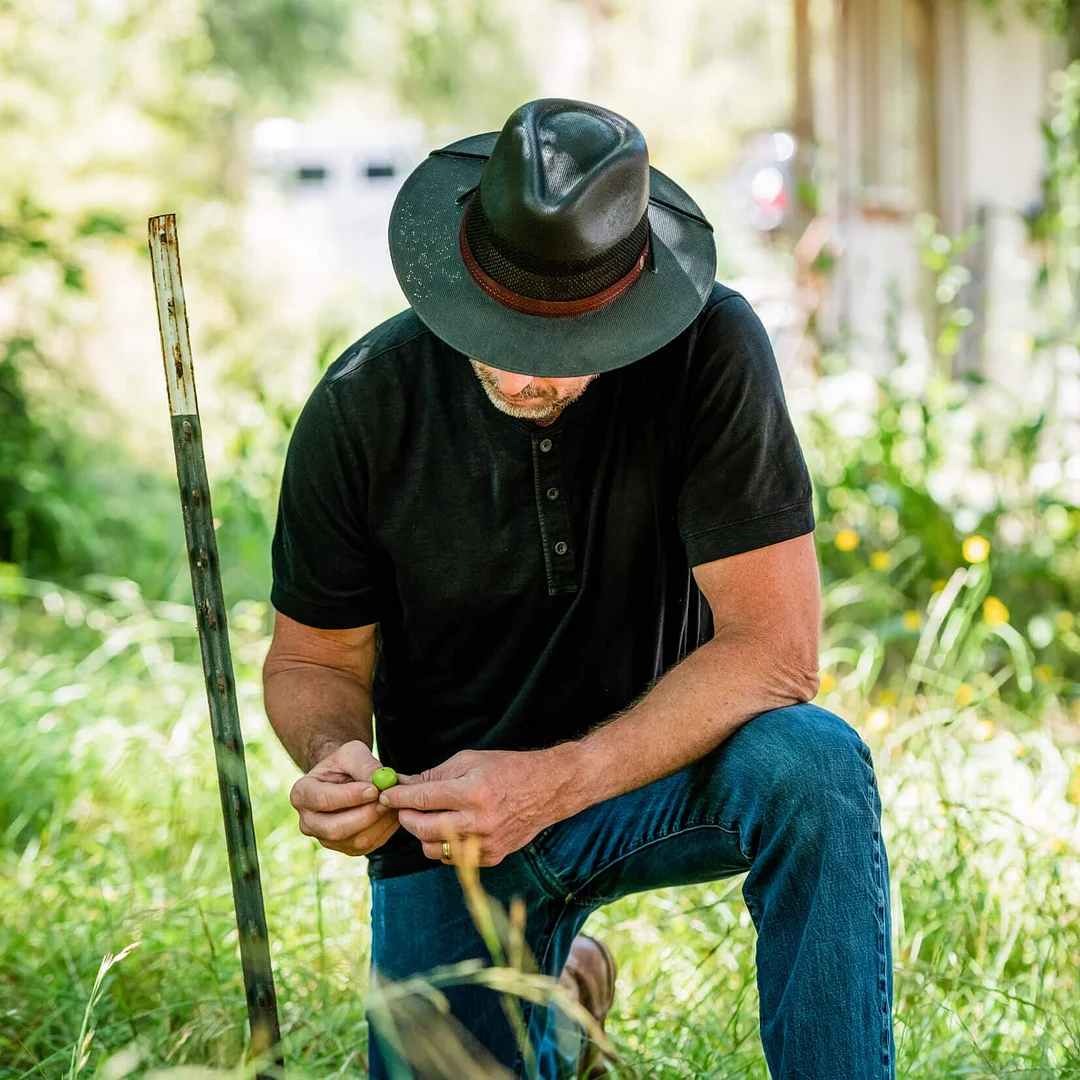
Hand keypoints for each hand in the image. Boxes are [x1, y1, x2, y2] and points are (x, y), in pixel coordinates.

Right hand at [290, 740, 404, 856]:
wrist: (345, 779)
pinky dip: (385, 829)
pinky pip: (370, 845)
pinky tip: (392, 812)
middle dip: (366, 815)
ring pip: (356, 840)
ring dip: (380, 822)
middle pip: (336, 828)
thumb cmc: (345, 764)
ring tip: (394, 802)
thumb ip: (365, 765)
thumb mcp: (352, 753)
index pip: (323, 799)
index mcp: (301, 794)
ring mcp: (326, 839)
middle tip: (388, 800)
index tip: (374, 789)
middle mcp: (308, 822)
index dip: (350, 796)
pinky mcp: (346, 848)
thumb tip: (380, 783)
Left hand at [378, 748, 565, 866]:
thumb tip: (401, 784)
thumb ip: (434, 775)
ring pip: (433, 848)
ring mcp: (485, 844)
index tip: (384, 795)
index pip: (422, 798)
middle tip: (401, 807)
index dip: (398, 797)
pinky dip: (442, 845)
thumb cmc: (507, 769)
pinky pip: (451, 858)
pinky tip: (447, 828)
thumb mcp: (469, 761)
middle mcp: (478, 821)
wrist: (547, 790)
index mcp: (472, 792)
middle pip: (422, 828)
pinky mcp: (492, 857)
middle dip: (405, 817)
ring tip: (425, 817)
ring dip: (421, 833)